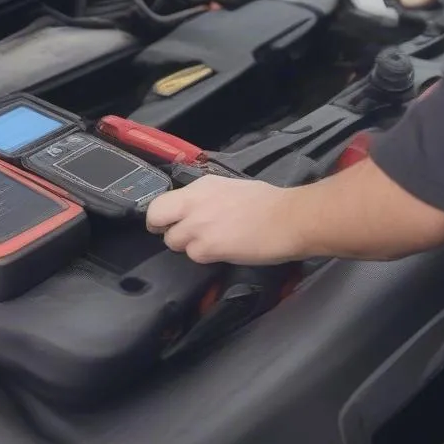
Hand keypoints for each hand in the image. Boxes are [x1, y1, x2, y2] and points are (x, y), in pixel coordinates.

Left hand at [145, 175, 304, 265]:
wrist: (288, 217)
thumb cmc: (269, 202)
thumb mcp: (230, 188)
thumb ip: (208, 199)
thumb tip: (199, 209)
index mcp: (201, 186)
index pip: (162, 200)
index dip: (164, 215)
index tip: (171, 222)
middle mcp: (193, 202)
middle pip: (155, 218)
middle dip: (162, 229)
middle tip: (178, 236)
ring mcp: (198, 225)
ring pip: (174, 242)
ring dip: (189, 246)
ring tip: (212, 244)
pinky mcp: (207, 247)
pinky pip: (194, 256)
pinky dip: (206, 257)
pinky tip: (225, 251)